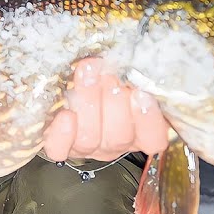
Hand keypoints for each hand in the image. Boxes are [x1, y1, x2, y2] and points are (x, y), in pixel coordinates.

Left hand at [42, 56, 169, 162]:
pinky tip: (66, 115)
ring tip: (86, 75)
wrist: (71, 84)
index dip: (148, 121)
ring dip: (89, 104)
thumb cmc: (106, 77)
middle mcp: (115, 144)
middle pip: (119, 137)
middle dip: (114, 104)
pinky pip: (60, 149)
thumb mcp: (126, 75)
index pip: (153, 140)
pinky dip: (63, 134)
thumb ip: (134, 75)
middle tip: (110, 78)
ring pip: (90, 139)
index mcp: (139, 132)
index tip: (141, 94)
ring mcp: (87, 147)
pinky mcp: (59, 147)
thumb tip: (134, 65)